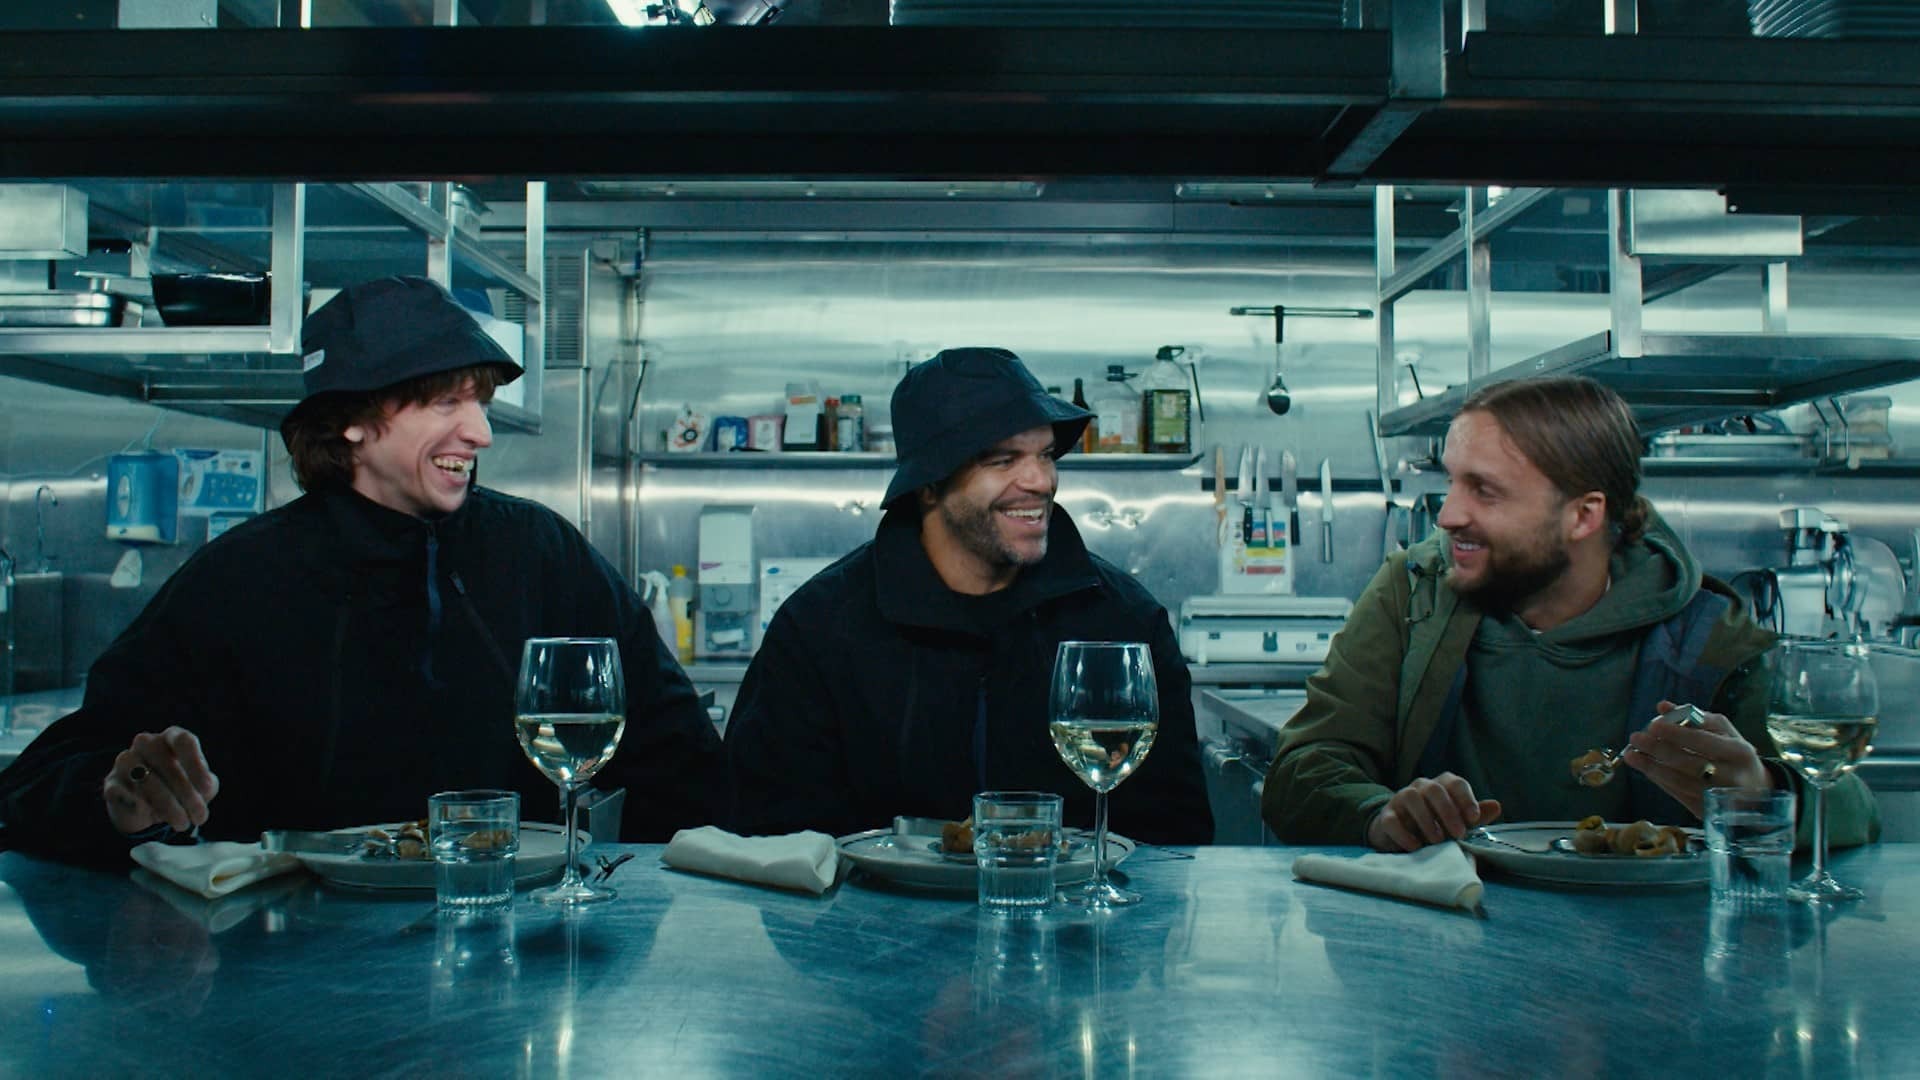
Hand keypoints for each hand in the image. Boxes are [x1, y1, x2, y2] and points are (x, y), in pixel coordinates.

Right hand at [102, 727, 219, 835]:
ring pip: (146, 780)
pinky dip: (139, 806)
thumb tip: (203, 791)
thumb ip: (207, 785)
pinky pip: (123, 793)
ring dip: (168, 806)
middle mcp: (146, 743)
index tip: (206, 789)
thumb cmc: (181, 790)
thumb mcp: (200, 787)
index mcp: (170, 738)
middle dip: (187, 795)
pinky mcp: (111, 783)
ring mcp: (125, 760)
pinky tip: (150, 814)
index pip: (183, 741)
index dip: (196, 765)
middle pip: (167, 765)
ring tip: (182, 823)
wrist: (146, 809)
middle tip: (200, 817)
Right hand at [1366, 772, 1502, 851]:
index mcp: (1441, 786)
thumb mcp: (1457, 823)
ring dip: (1426, 820)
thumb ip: (1475, 816)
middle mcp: (1420, 787)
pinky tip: (1415, 847)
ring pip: (1411, 797)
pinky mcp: (1386, 817)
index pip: (1455, 782)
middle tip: (1458, 834)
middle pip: (1434, 789)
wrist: (1402, 838)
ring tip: (1437, 841)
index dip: (1466, 798)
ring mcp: (1400, 800)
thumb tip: (1496, 806)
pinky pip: (1392, 820)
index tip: (1474, 818)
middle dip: (1448, 811)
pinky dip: (1404, 834)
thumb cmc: (1435, 827)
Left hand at [1624, 700, 1772, 819]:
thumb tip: (1663, 706)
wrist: (1756, 791)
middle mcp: (1732, 778)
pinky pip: (1677, 795)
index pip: (1703, 742)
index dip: (1676, 733)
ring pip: (1679, 782)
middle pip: (1688, 764)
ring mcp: (1719, 799)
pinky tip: (1646, 768)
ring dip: (1651, 768)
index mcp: (1739, 753)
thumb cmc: (1735, 754)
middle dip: (1657, 750)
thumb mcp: (1724, 732)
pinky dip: (1659, 780)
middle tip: (1636, 738)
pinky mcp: (1707, 812)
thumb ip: (1694, 717)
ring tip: (1632, 754)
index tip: (1653, 724)